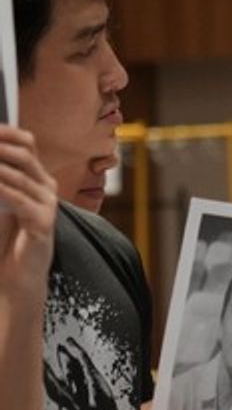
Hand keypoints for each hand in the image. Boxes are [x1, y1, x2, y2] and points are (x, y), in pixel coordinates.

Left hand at [0, 126, 57, 295]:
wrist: (14, 277)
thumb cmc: (2, 240)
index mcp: (36, 178)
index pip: (25, 142)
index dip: (4, 132)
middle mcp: (46, 187)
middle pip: (24, 152)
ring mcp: (47, 204)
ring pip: (19, 173)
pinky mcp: (43, 222)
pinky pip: (18, 198)